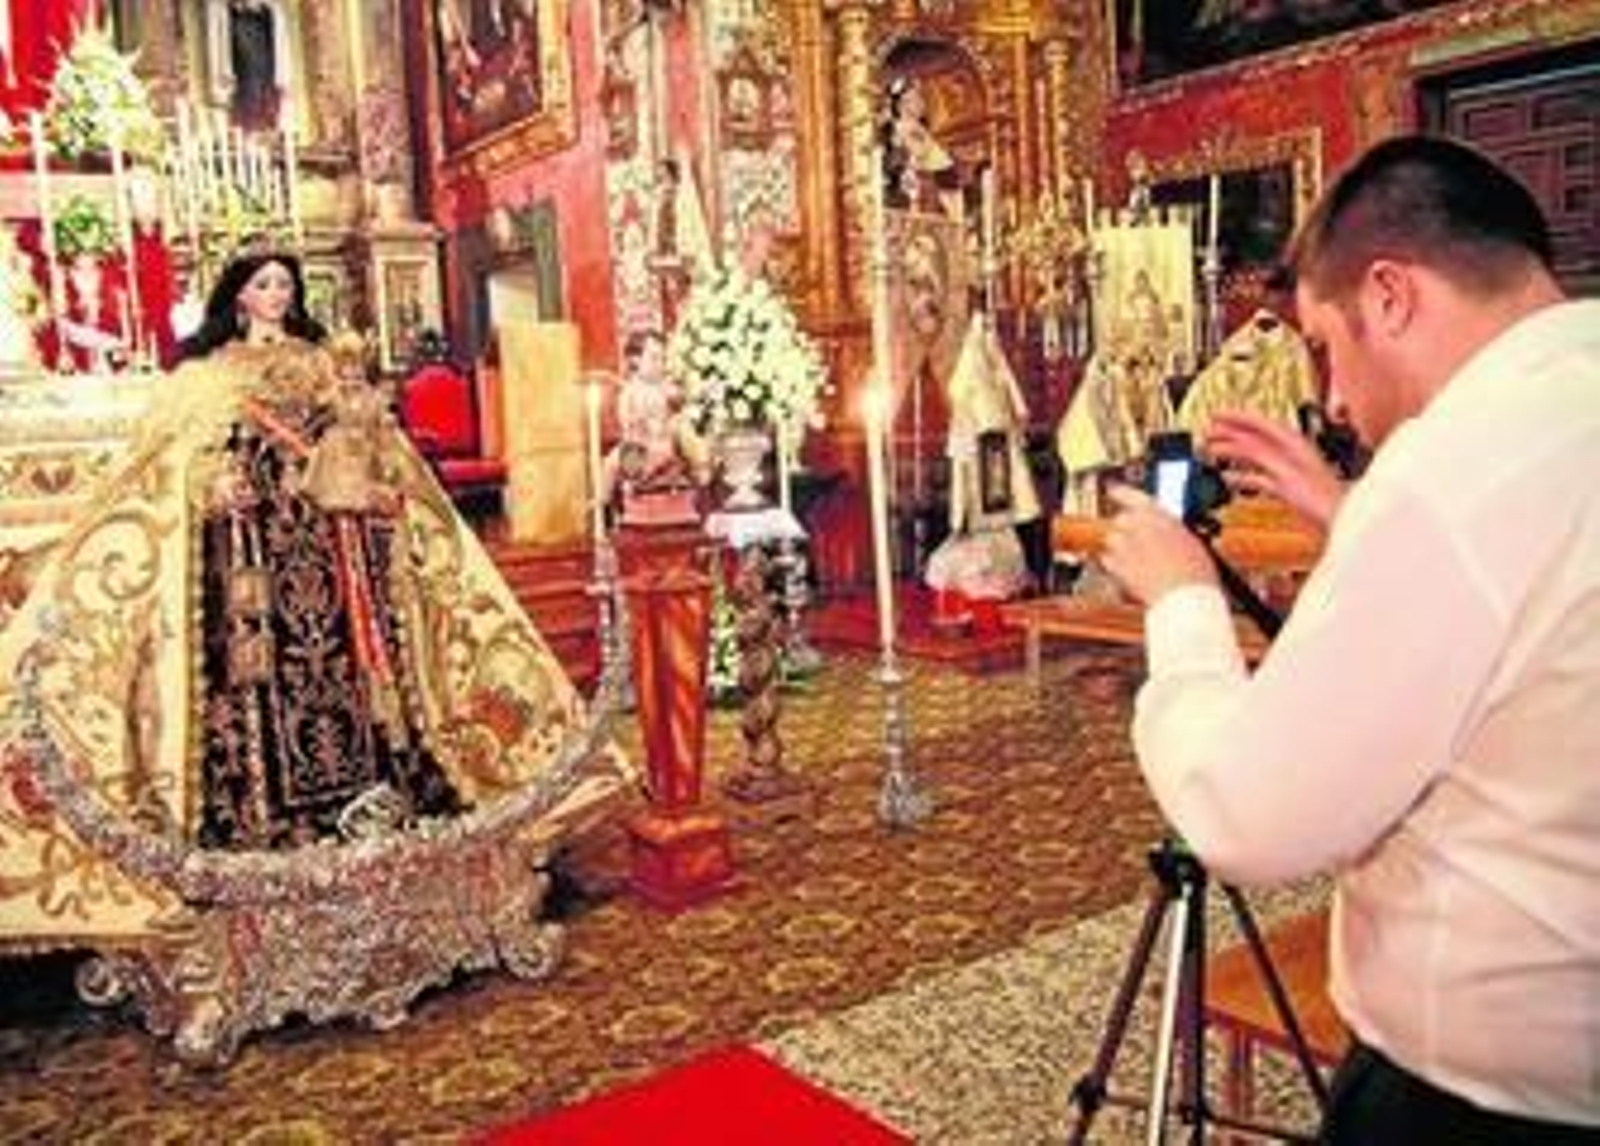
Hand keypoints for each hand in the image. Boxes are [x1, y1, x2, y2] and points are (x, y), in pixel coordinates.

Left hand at [1101, 485, 1217, 606]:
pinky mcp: (1117, 567)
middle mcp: (1138, 527)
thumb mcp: (1191, 541)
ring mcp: (1125, 547)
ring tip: (1137, 560)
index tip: (1114, 491)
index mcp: (1159, 516)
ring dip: (1120, 546)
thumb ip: (1171, 531)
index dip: (1121, 493)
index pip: (1131, 496)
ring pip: (1112, 539)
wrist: (1186, 597)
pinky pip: (1107, 560)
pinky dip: (1114, 564)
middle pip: (1121, 520)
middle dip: (1127, 528)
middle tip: (1140, 541)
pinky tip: (1128, 572)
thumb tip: (1166, 533)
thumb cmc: (1195, 572)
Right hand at [1205, 411, 1346, 530]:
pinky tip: (1230, 479)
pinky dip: (1242, 475)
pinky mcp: (1286, 486)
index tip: (1215, 416)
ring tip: (1213, 453)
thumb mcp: (1285, 472)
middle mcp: (1290, 452)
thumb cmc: (1321, 498)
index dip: (1235, 417)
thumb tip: (1237, 444)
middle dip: (1229, 434)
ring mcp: (1288, 469)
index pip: (1258, 422)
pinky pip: (1258, 476)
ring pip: (1254, 456)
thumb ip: (1261, 456)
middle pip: (1254, 438)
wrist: (1338, 518)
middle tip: (1207, 434)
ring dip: (1233, 454)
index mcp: (1292, 442)